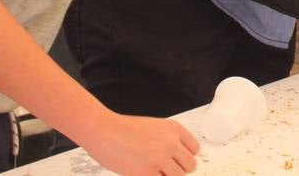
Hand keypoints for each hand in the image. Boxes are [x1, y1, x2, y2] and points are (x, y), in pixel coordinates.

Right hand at [80, 112, 198, 175]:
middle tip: (166, 170)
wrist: (103, 130)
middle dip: (179, 170)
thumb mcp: (153, 127)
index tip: (178, 161)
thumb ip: (168, 140)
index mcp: (174, 129)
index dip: (186, 157)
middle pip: (190, 165)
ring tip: (154, 171)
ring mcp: (159, 158)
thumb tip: (177, 157)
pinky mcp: (146, 172)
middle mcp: (170, 143)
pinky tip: (144, 173)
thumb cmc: (123, 129)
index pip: (195, 149)